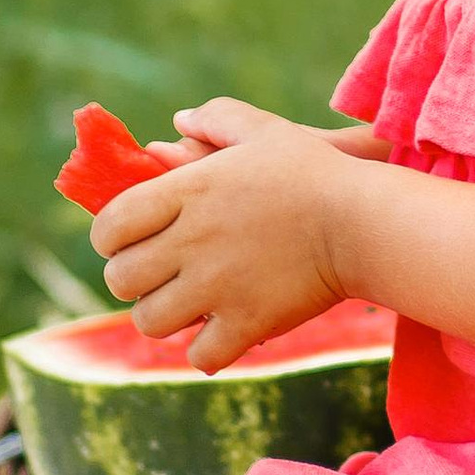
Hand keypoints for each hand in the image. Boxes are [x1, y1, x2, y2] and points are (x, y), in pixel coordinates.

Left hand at [88, 100, 377, 370]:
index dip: (109, 239)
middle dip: (132, 280)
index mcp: (187, 191)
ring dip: (163, 317)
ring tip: (186, 308)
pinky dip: (206, 351)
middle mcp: (191, 241)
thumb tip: (174, 124)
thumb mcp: (263, 131)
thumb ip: (216, 119)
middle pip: (121, 279)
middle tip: (157, 277)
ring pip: (151, 321)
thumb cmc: (315, 172)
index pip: (110, 226)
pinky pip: (200, 355)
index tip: (127, 242)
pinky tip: (222, 334)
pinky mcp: (248, 323)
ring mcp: (217, 286)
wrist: (364, 221)